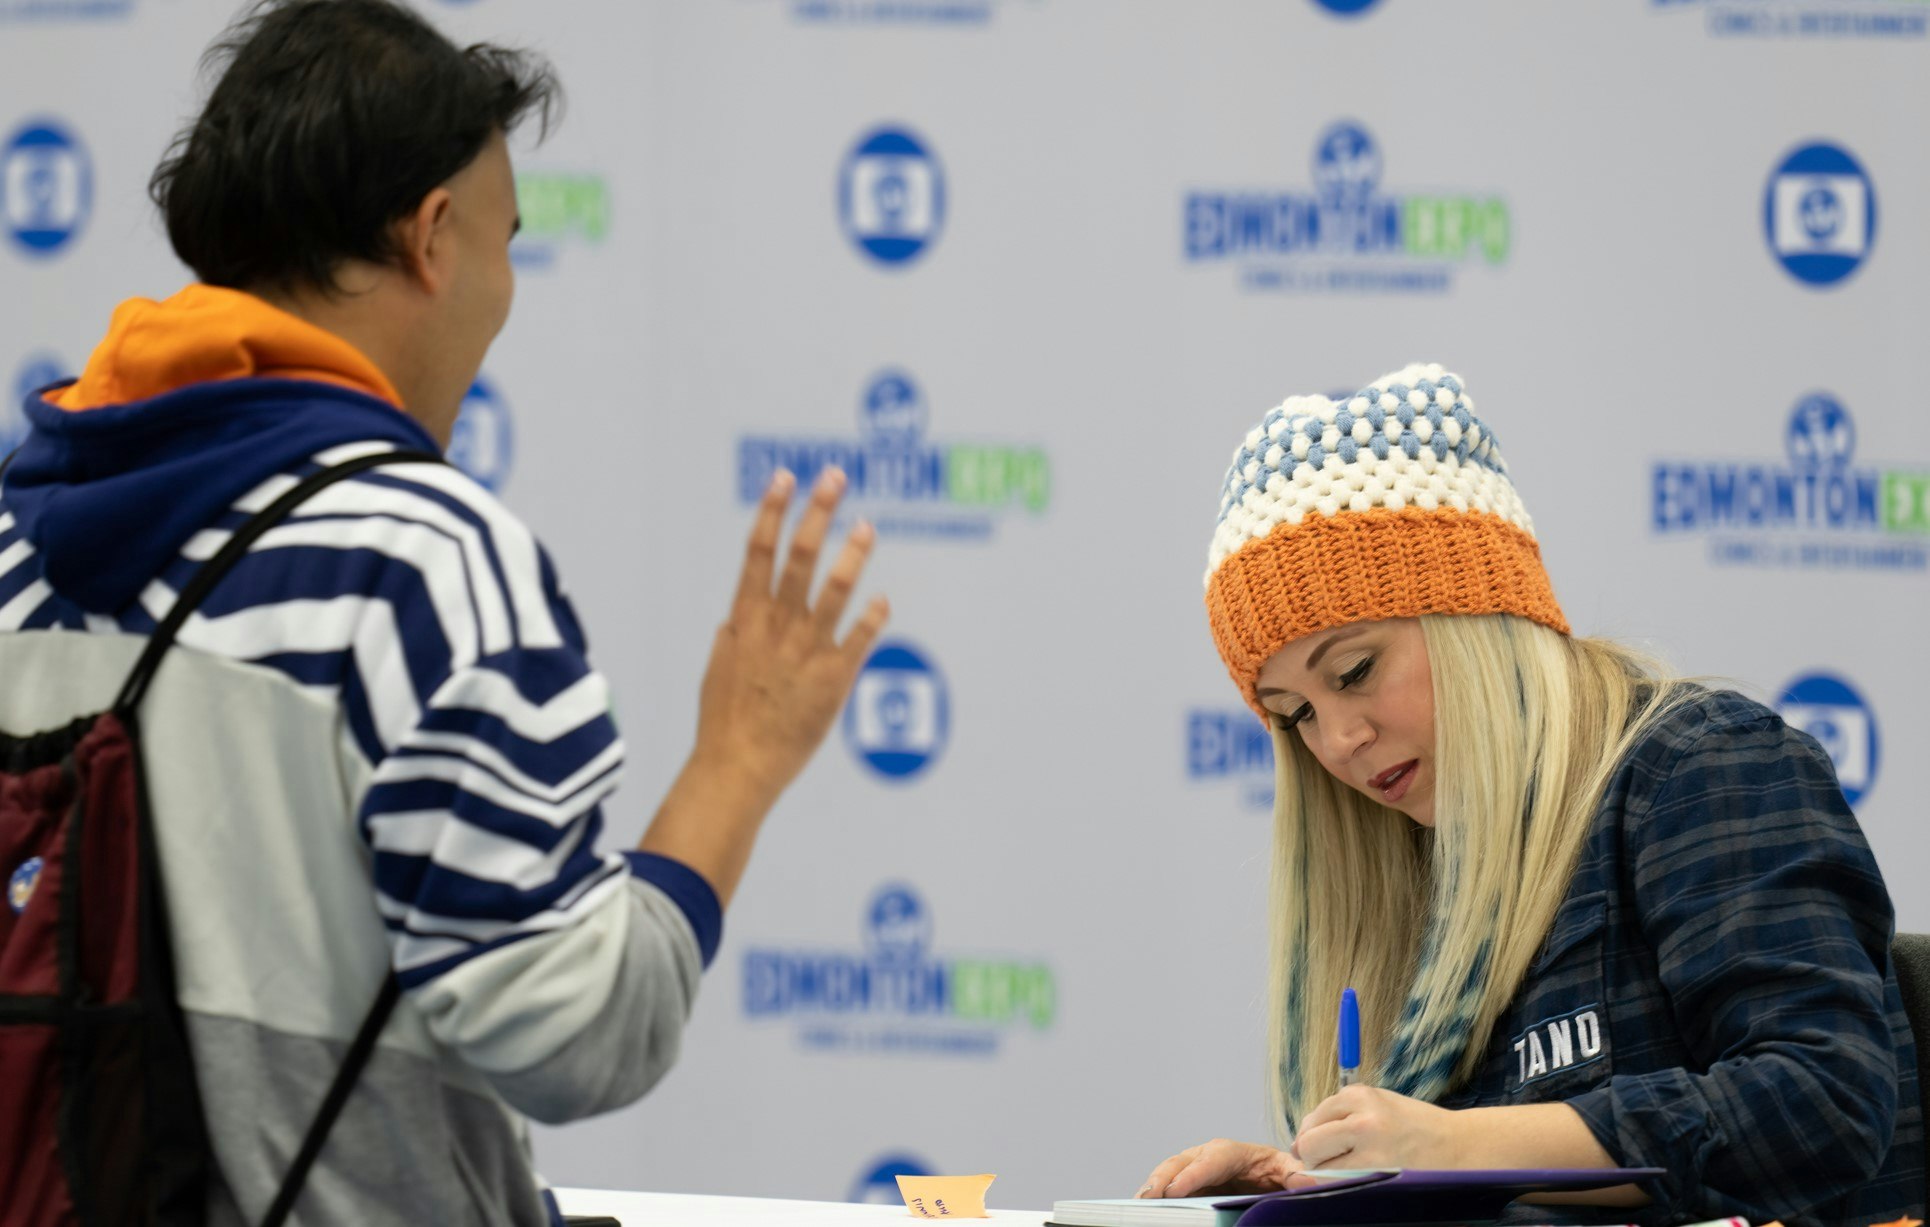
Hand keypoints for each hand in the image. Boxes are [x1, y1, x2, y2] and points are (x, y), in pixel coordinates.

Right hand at [693, 466, 887, 801]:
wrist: (738, 769)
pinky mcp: (832, 680)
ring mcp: (806, 653)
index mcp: (745, 621)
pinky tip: (884, 601)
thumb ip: (730, 640)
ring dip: (851, 555)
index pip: (757, 554)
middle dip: (816, 513)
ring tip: (866, 525)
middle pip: (798, 558)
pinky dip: (872, 619)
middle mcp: (777, 629)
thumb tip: (731, 620)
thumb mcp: (718, 672)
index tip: (784, 479)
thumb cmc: (725, 723)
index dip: (771, 513)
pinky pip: (858, 641)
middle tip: (834, 478)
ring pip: (833, 592)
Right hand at [1135, 1138, 1299, 1198]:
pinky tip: (1145, 1208)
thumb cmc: (1281, 1173)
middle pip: (1183, 1163)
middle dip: (1164, 1178)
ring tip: (1139, 1203)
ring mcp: (1197, 1171)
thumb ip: (1298, 1175)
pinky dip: (1156, 1196)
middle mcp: (1210, 1158)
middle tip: (1148, 1197)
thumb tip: (1308, 1180)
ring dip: (1154, 1186)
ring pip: (1171, 1174)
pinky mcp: (1191, 1185)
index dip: (1194, 1175)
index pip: (1213, 1159)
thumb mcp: (1292, 1172)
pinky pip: (1171, 1188)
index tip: (1177, 1190)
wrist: (1275, 1178)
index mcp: (1236, 1152)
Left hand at [1292, 1086, 1461, 1169]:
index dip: (1312, 1136)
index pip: (1314, 1118)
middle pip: (1309, 1142)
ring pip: (1320, 1167)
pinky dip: (1340, 1184)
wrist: (1460, 1146)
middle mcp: (1362, 1117)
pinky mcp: (1378, 1173)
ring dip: (1326, 1173)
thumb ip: (1343, 1116)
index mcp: (1360, 1095)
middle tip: (1328, 1163)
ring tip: (1349, 1171)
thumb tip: (1302, 1140)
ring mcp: (1370, 1148)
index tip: (1321, 1148)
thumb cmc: (1417, 1128)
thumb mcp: (1380, 1105)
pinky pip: (1340, 1183)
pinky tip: (1358, 1179)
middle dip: (1312, 1156)